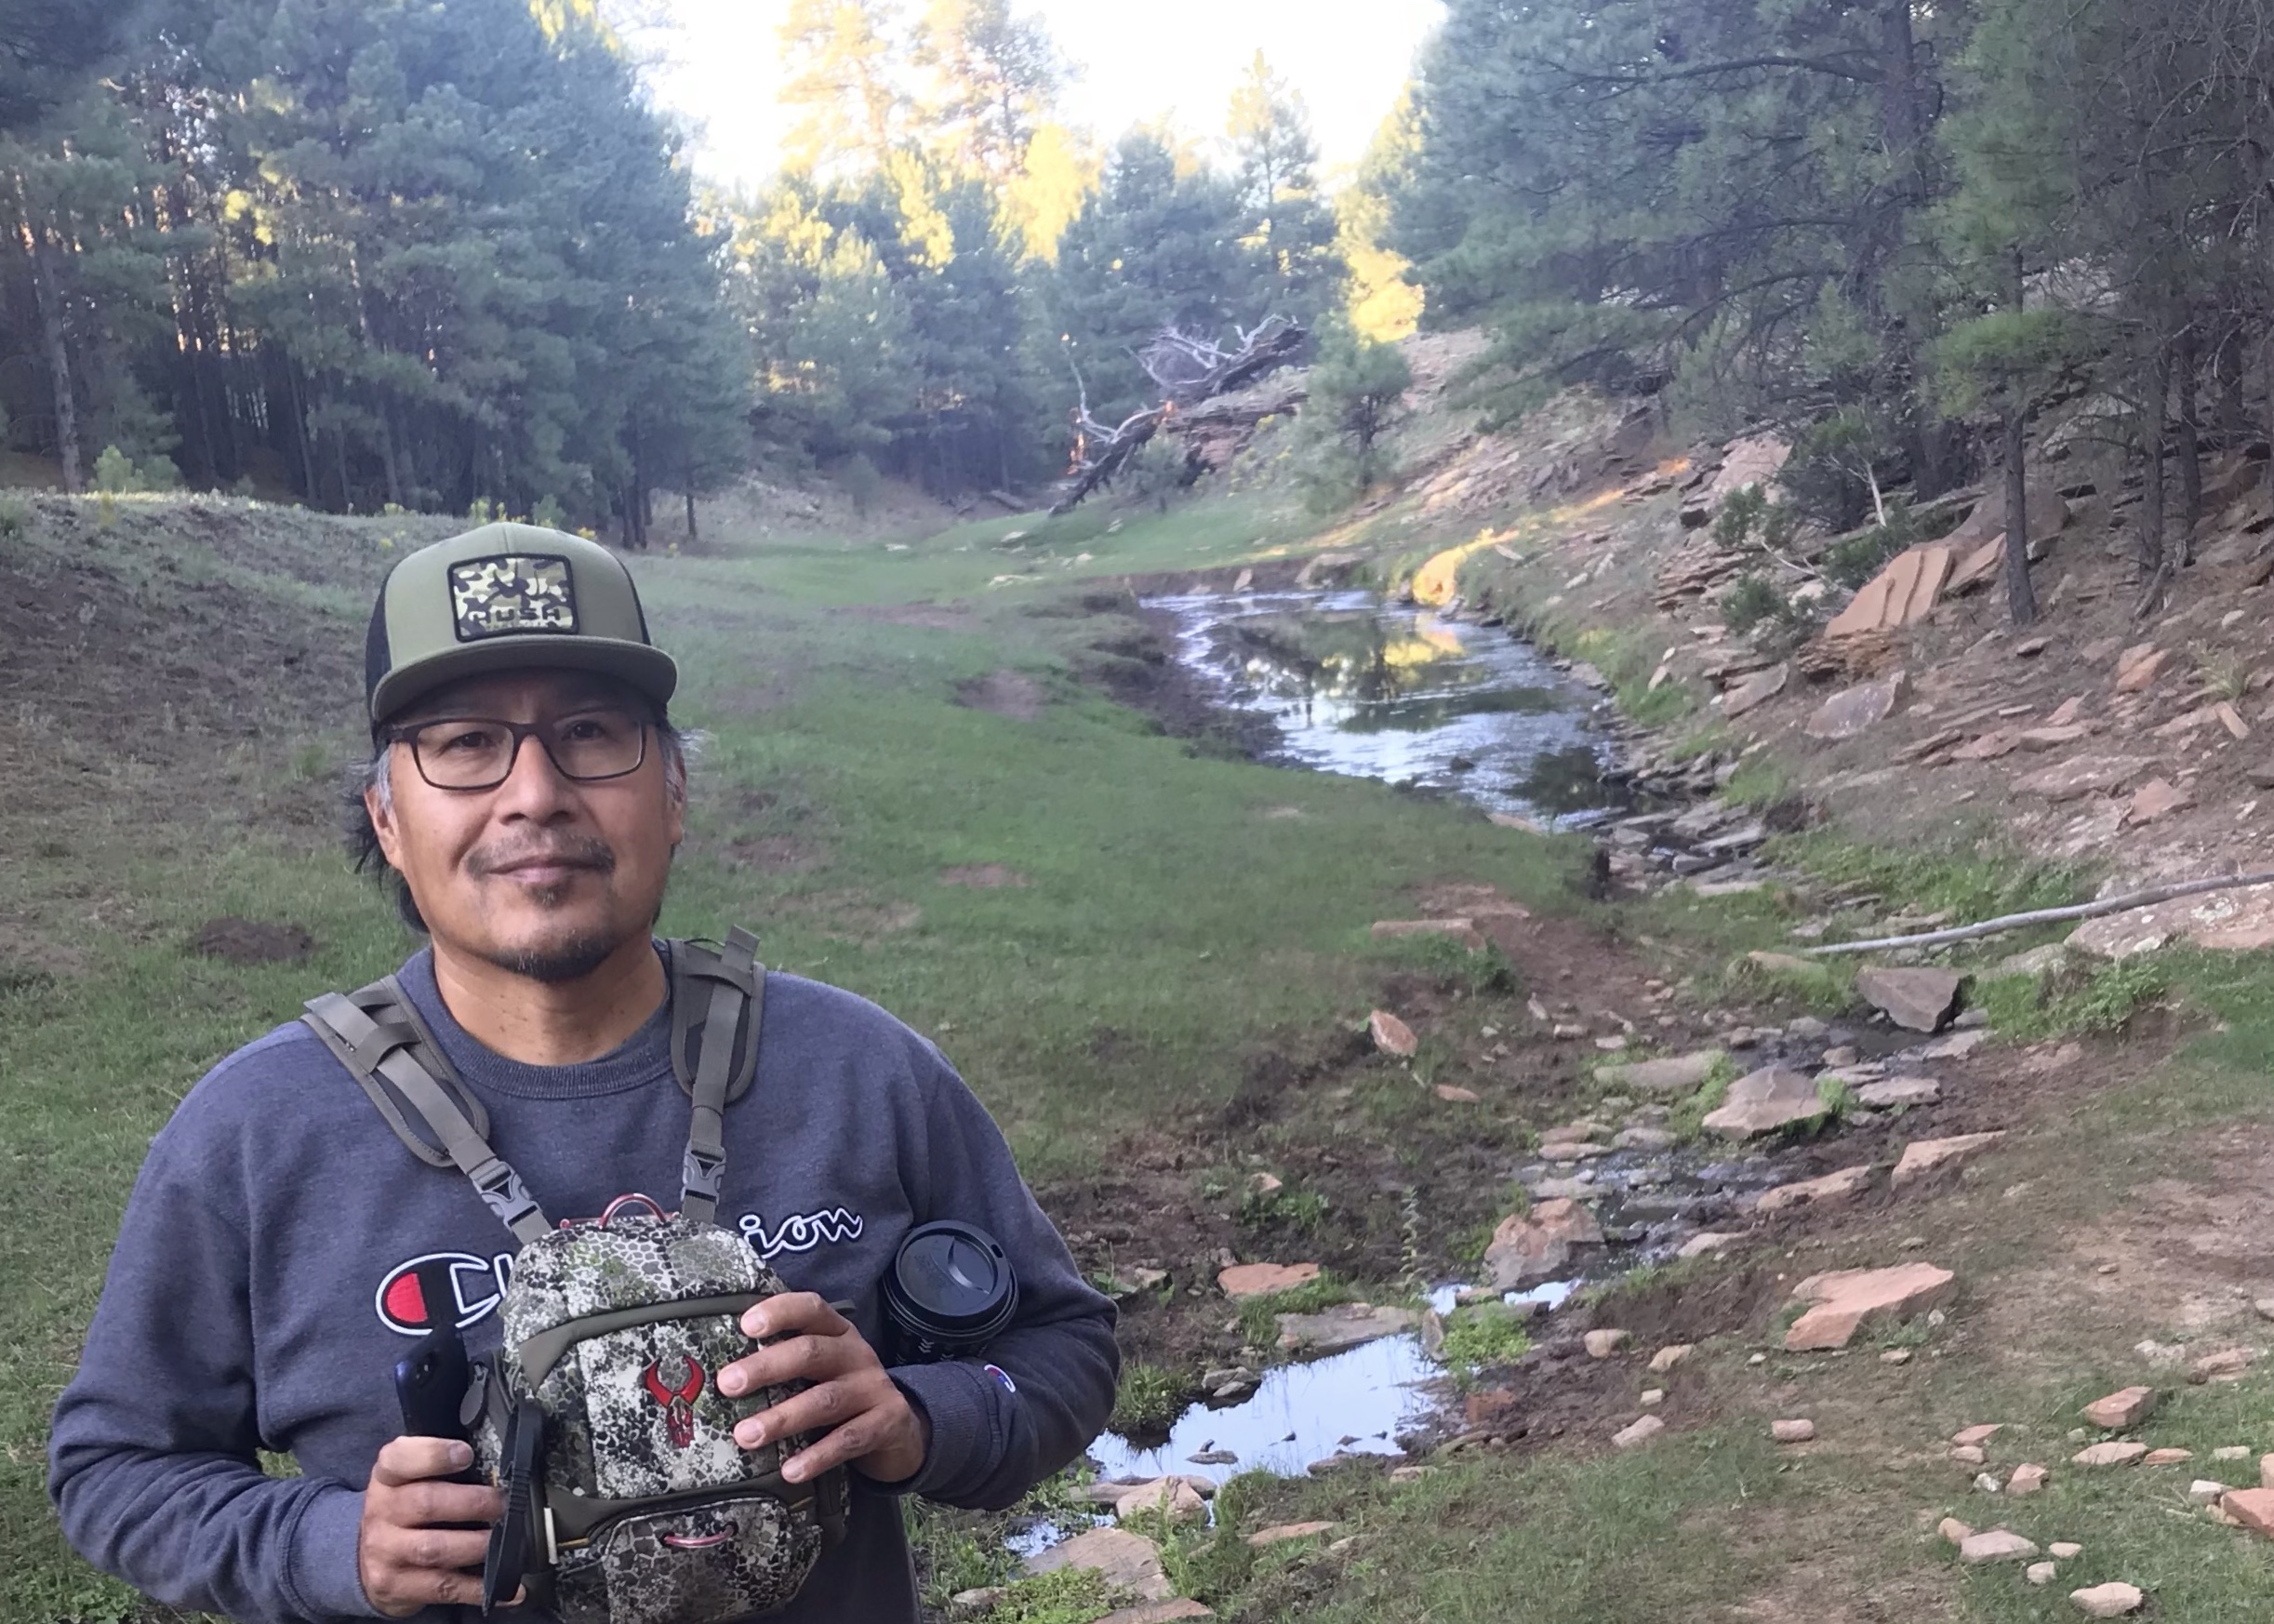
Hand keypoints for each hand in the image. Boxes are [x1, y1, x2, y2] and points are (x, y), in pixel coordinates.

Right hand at [357, 1437, 505, 1616]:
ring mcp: (386, 1552)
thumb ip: (438, 1464)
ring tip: (502, 1537)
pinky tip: (503, 1585)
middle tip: (501, 1503)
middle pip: (426, 1503)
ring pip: (435, 1548)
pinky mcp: (395, 1586)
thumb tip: (494, 1457)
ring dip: (476, 1543)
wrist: (365, 1559)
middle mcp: (381, 1512)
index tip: (466, 1454)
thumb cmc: (402, 1511)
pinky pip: (442, 1587)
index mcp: (386, 1478)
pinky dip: (478, 1587)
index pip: (399, 1458)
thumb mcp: (408, 1478)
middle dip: (473, 1502)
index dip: (434, 1454)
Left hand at [719, 1293, 930, 1484]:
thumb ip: (789, 1364)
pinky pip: (848, 1440)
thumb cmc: (844, 1392)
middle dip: (766, 1367)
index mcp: (838, 1333)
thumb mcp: (825, 1368)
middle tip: (728, 1384)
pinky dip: (817, 1456)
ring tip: (746, 1436)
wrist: (902, 1427)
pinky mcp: (887, 1423)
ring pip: (825, 1400)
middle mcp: (857, 1354)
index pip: (811, 1310)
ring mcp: (874, 1388)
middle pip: (811, 1352)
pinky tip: (789, 1470)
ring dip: (782, 1417)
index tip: (746, 1325)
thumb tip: (724, 1376)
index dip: (780, 1312)